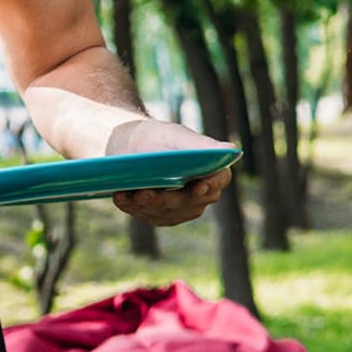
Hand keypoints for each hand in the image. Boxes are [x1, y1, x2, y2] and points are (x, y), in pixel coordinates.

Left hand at [107, 118, 235, 226]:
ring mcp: (180, 207)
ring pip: (167, 212)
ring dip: (147, 205)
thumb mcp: (174, 135)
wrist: (126, 147)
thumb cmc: (155, 136)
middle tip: (146, 193)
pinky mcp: (160, 215)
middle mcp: (200, 193)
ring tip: (130, 194)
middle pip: (189, 202)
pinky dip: (133, 207)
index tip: (197, 187)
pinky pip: (148, 215)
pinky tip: (120, 197)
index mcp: (212, 170)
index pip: (219, 180)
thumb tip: (230, 150)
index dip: (210, 185)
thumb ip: (200, 145)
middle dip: (167, 199)